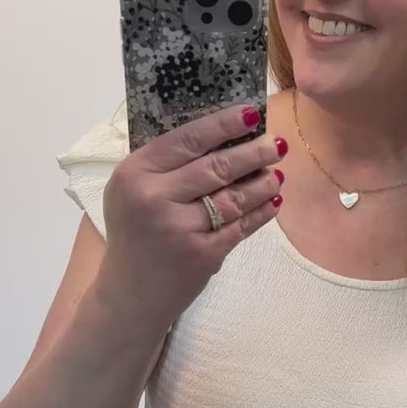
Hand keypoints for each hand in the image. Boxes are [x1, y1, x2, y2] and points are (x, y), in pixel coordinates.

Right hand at [98, 104, 285, 335]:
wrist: (130, 294)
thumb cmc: (135, 235)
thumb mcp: (131, 192)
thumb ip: (164, 165)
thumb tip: (220, 133)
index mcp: (134, 174)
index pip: (187, 139)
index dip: (223, 124)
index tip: (251, 113)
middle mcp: (154, 198)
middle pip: (216, 167)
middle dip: (253, 153)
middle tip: (276, 144)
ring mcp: (179, 229)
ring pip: (233, 197)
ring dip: (263, 183)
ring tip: (277, 173)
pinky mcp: (201, 255)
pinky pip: (240, 227)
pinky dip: (261, 213)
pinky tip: (273, 201)